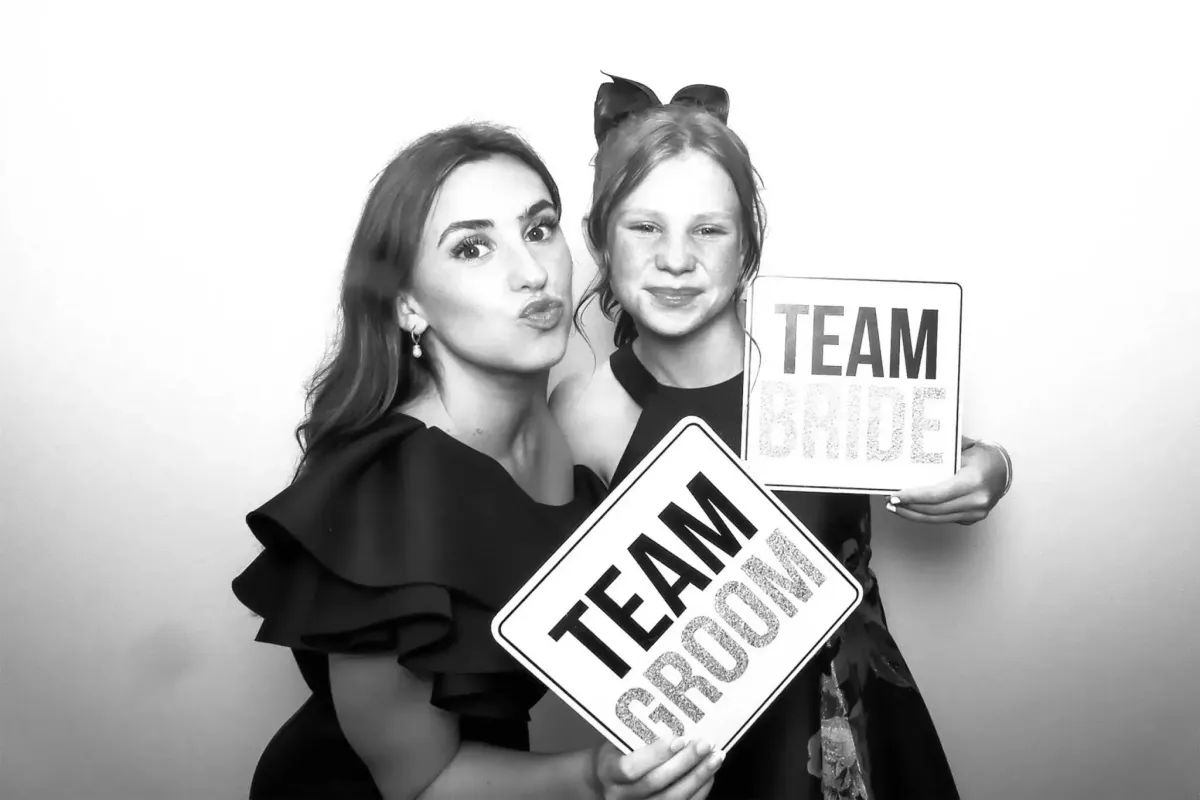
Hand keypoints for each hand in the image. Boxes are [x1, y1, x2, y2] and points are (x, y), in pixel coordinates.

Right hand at [590, 736, 722, 799]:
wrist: (610, 779)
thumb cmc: (619, 751)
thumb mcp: (620, 739)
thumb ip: (640, 735)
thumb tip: (676, 719)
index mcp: (608, 772)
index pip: (630, 768)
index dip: (656, 755)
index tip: (679, 738)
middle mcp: (620, 795)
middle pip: (655, 783)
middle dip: (684, 762)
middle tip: (705, 743)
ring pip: (672, 798)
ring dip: (698, 777)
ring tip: (715, 757)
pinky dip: (700, 790)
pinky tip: (710, 773)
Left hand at [887, 437, 1010, 524]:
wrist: (1003, 469)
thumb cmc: (982, 457)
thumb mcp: (962, 449)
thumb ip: (940, 452)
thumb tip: (912, 451)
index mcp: (973, 481)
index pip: (936, 494)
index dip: (914, 497)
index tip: (896, 495)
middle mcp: (976, 500)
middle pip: (934, 509)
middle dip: (909, 507)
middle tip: (890, 500)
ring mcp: (976, 512)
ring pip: (937, 518)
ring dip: (913, 514)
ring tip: (896, 507)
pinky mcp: (972, 518)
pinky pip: (944, 519)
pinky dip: (926, 515)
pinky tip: (912, 510)